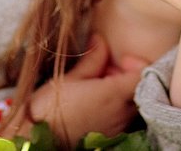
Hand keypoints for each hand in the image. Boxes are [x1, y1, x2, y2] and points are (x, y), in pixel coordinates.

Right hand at [27, 34, 148, 146]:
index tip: (122, 58)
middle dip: (126, 76)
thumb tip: (100, 40)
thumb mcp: (70, 77)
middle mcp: (122, 113)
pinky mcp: (109, 137)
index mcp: (115, 94)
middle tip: (104, 70)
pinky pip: (122, 117)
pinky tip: (94, 103)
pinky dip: (114, 106)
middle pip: (139, 89)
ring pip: (131, 104)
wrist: (37, 140)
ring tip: (96, 86)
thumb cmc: (51, 108)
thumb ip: (92, 59)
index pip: (144, 74)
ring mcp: (118, 128)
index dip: (137, 63)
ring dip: (120, 91)